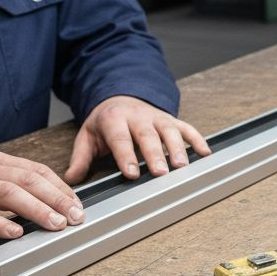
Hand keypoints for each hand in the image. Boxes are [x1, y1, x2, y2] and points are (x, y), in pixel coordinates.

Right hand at [0, 151, 83, 239]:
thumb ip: (8, 186)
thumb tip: (46, 204)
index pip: (35, 169)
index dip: (59, 187)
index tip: (77, 204)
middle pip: (26, 179)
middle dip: (56, 198)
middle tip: (75, 216)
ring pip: (6, 193)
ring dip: (35, 209)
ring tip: (54, 224)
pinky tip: (14, 233)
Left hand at [64, 96, 210, 184]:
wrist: (121, 96)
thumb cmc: (106, 121)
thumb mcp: (88, 135)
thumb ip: (81, 158)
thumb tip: (71, 179)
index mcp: (114, 119)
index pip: (120, 138)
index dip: (126, 156)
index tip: (132, 174)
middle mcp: (138, 117)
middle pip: (147, 135)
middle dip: (155, 154)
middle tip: (160, 172)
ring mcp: (157, 117)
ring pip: (169, 131)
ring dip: (177, 148)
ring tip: (182, 166)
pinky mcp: (171, 120)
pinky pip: (186, 128)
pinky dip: (197, 140)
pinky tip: (205, 153)